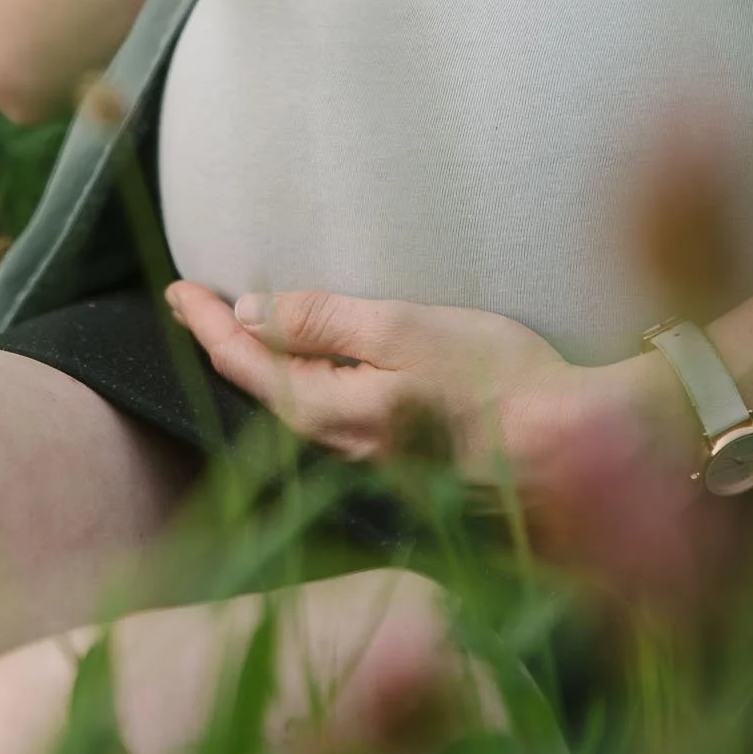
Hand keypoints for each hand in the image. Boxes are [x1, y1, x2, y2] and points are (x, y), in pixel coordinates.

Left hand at [165, 283, 749, 622]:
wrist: (576, 449)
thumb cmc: (498, 380)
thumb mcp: (404, 331)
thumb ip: (324, 322)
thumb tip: (253, 313)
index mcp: (329, 412)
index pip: (243, 364)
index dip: (205, 323)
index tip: (176, 289)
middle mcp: (340, 446)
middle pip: (263, 390)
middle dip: (227, 344)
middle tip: (197, 302)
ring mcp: (374, 461)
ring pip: (297, 406)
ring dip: (266, 364)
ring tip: (245, 328)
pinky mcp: (407, 464)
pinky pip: (335, 418)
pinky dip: (310, 384)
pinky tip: (318, 368)